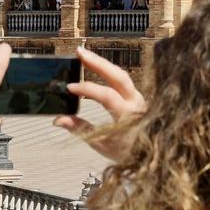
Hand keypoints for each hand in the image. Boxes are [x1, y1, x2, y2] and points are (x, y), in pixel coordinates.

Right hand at [54, 46, 146, 161]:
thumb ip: (80, 129)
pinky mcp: (135, 97)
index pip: (107, 96)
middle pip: (118, 76)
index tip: (70, 87)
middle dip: (98, 63)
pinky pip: (122, 80)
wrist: (151, 156)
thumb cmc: (128, 153)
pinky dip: (107, 71)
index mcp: (128, 116)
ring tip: (83, 55)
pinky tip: (95, 66)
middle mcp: (136, 103)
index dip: (88, 89)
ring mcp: (137, 98)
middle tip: (79, 53)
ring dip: (102, 63)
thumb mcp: (101, 144)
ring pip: (121, 74)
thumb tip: (58, 120)